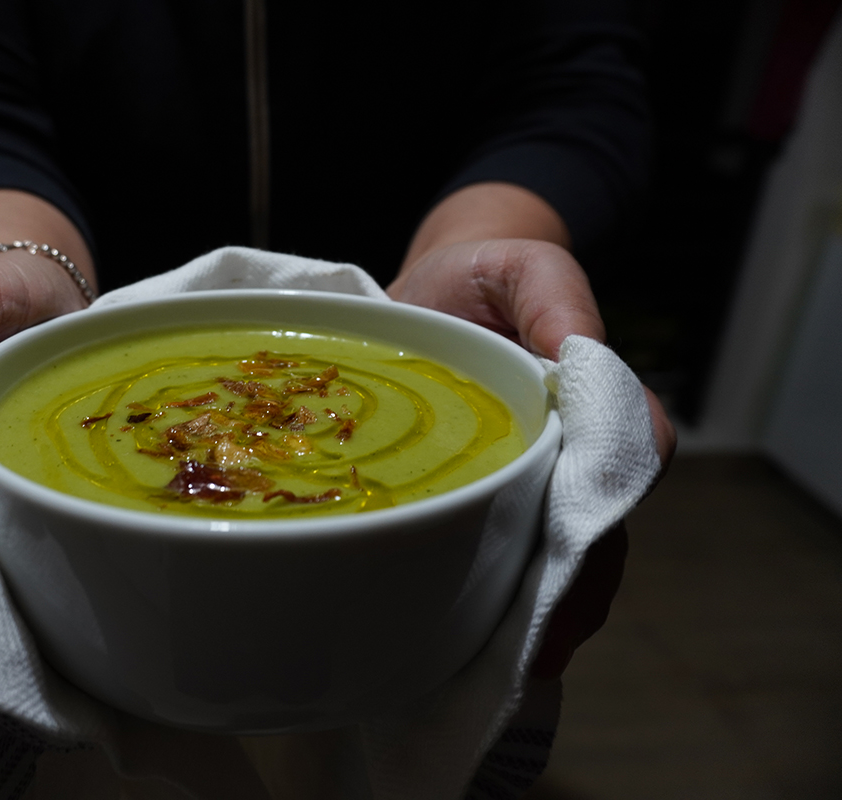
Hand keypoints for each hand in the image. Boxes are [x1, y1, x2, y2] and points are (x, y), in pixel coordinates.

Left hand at [389, 238, 675, 677]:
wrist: (433, 290)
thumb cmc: (480, 276)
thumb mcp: (519, 264)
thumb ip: (552, 294)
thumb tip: (578, 351)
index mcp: (594, 396)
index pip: (632, 452)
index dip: (608, 499)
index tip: (576, 549)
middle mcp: (575, 448)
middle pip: (601, 524)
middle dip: (578, 583)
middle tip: (542, 640)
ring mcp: (537, 480)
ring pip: (564, 553)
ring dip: (547, 604)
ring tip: (519, 656)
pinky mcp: (493, 497)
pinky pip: (514, 552)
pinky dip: (506, 594)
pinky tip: (485, 636)